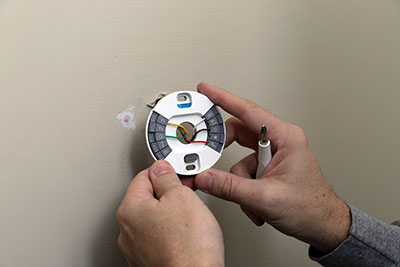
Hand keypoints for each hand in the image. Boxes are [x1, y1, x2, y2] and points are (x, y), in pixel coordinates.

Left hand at [117, 160, 223, 266]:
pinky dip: (170, 235)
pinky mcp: (148, 262)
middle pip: (147, 199)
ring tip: (189, 222)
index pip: (144, 177)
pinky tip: (185, 238)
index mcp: (130, 210)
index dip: (165, 172)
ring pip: (153, 220)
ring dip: (169, 216)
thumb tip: (162, 169)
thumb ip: (167, 178)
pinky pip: (158, 239)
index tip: (178, 175)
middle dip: (168, 195)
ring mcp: (136, 250)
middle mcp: (127, 231)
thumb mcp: (181, 196)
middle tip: (188, 198)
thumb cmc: (189, 246)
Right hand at [195, 83, 350, 252]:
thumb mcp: (265, 198)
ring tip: (251, 198)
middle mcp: (280, 141)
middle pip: (239, 133)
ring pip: (240, 157)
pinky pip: (245, 171)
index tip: (206, 90)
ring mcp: (274, 154)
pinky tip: (255, 203)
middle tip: (210, 157)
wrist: (322, 225)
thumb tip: (205, 177)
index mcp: (286, 138)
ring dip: (239, 181)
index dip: (223, 99)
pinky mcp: (269, 166)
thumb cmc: (310, 207)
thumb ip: (230, 187)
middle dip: (225, 152)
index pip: (248, 111)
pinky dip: (244, 188)